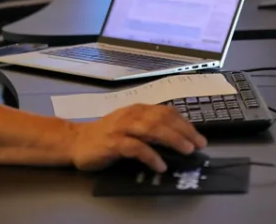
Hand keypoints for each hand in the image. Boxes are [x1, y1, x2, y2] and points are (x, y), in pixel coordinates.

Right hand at [69, 104, 206, 172]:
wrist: (76, 141)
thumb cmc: (105, 135)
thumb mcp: (130, 126)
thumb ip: (149, 128)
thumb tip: (177, 138)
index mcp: (138, 110)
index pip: (166, 112)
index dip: (185, 123)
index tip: (199, 135)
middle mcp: (132, 115)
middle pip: (162, 119)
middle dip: (184, 131)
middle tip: (199, 144)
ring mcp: (122, 128)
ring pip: (152, 129)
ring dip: (172, 139)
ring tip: (187, 150)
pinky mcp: (113, 143)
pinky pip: (135, 148)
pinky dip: (150, 156)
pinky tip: (160, 165)